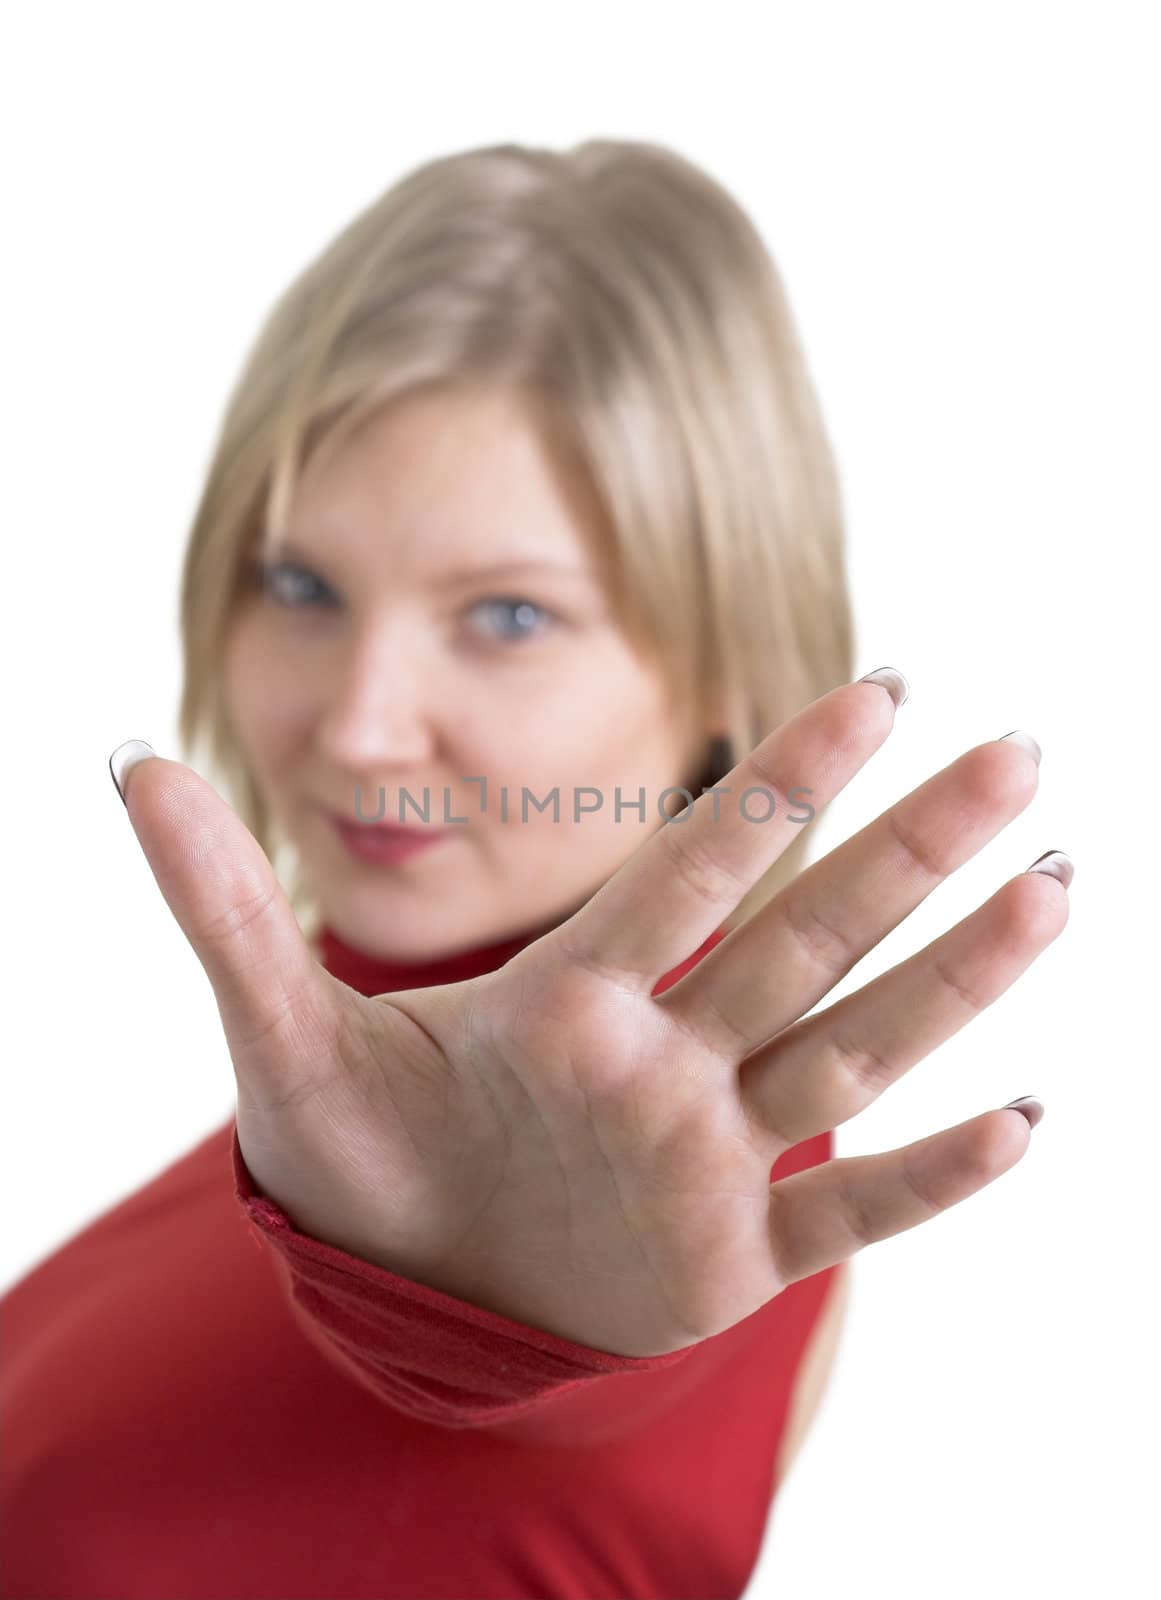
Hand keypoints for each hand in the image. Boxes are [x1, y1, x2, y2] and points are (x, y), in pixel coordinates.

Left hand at [111, 676, 1068, 1356]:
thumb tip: (131, 757)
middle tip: (1017, 755)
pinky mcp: (733, 1255)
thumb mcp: (280, 1035)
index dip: (776, 788)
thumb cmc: (366, 1155)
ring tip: (1050, 891)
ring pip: (849, 1050)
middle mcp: (665, 1054)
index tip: (877, 689)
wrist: (417, 1291)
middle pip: (802, 936)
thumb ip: (223, 904)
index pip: (689, 871)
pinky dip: (927, 1177)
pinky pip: (848, 1215)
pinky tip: (1021, 1121)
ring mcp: (710, 1151)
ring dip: (949, 981)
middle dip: (905, 850)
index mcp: (572, 994)